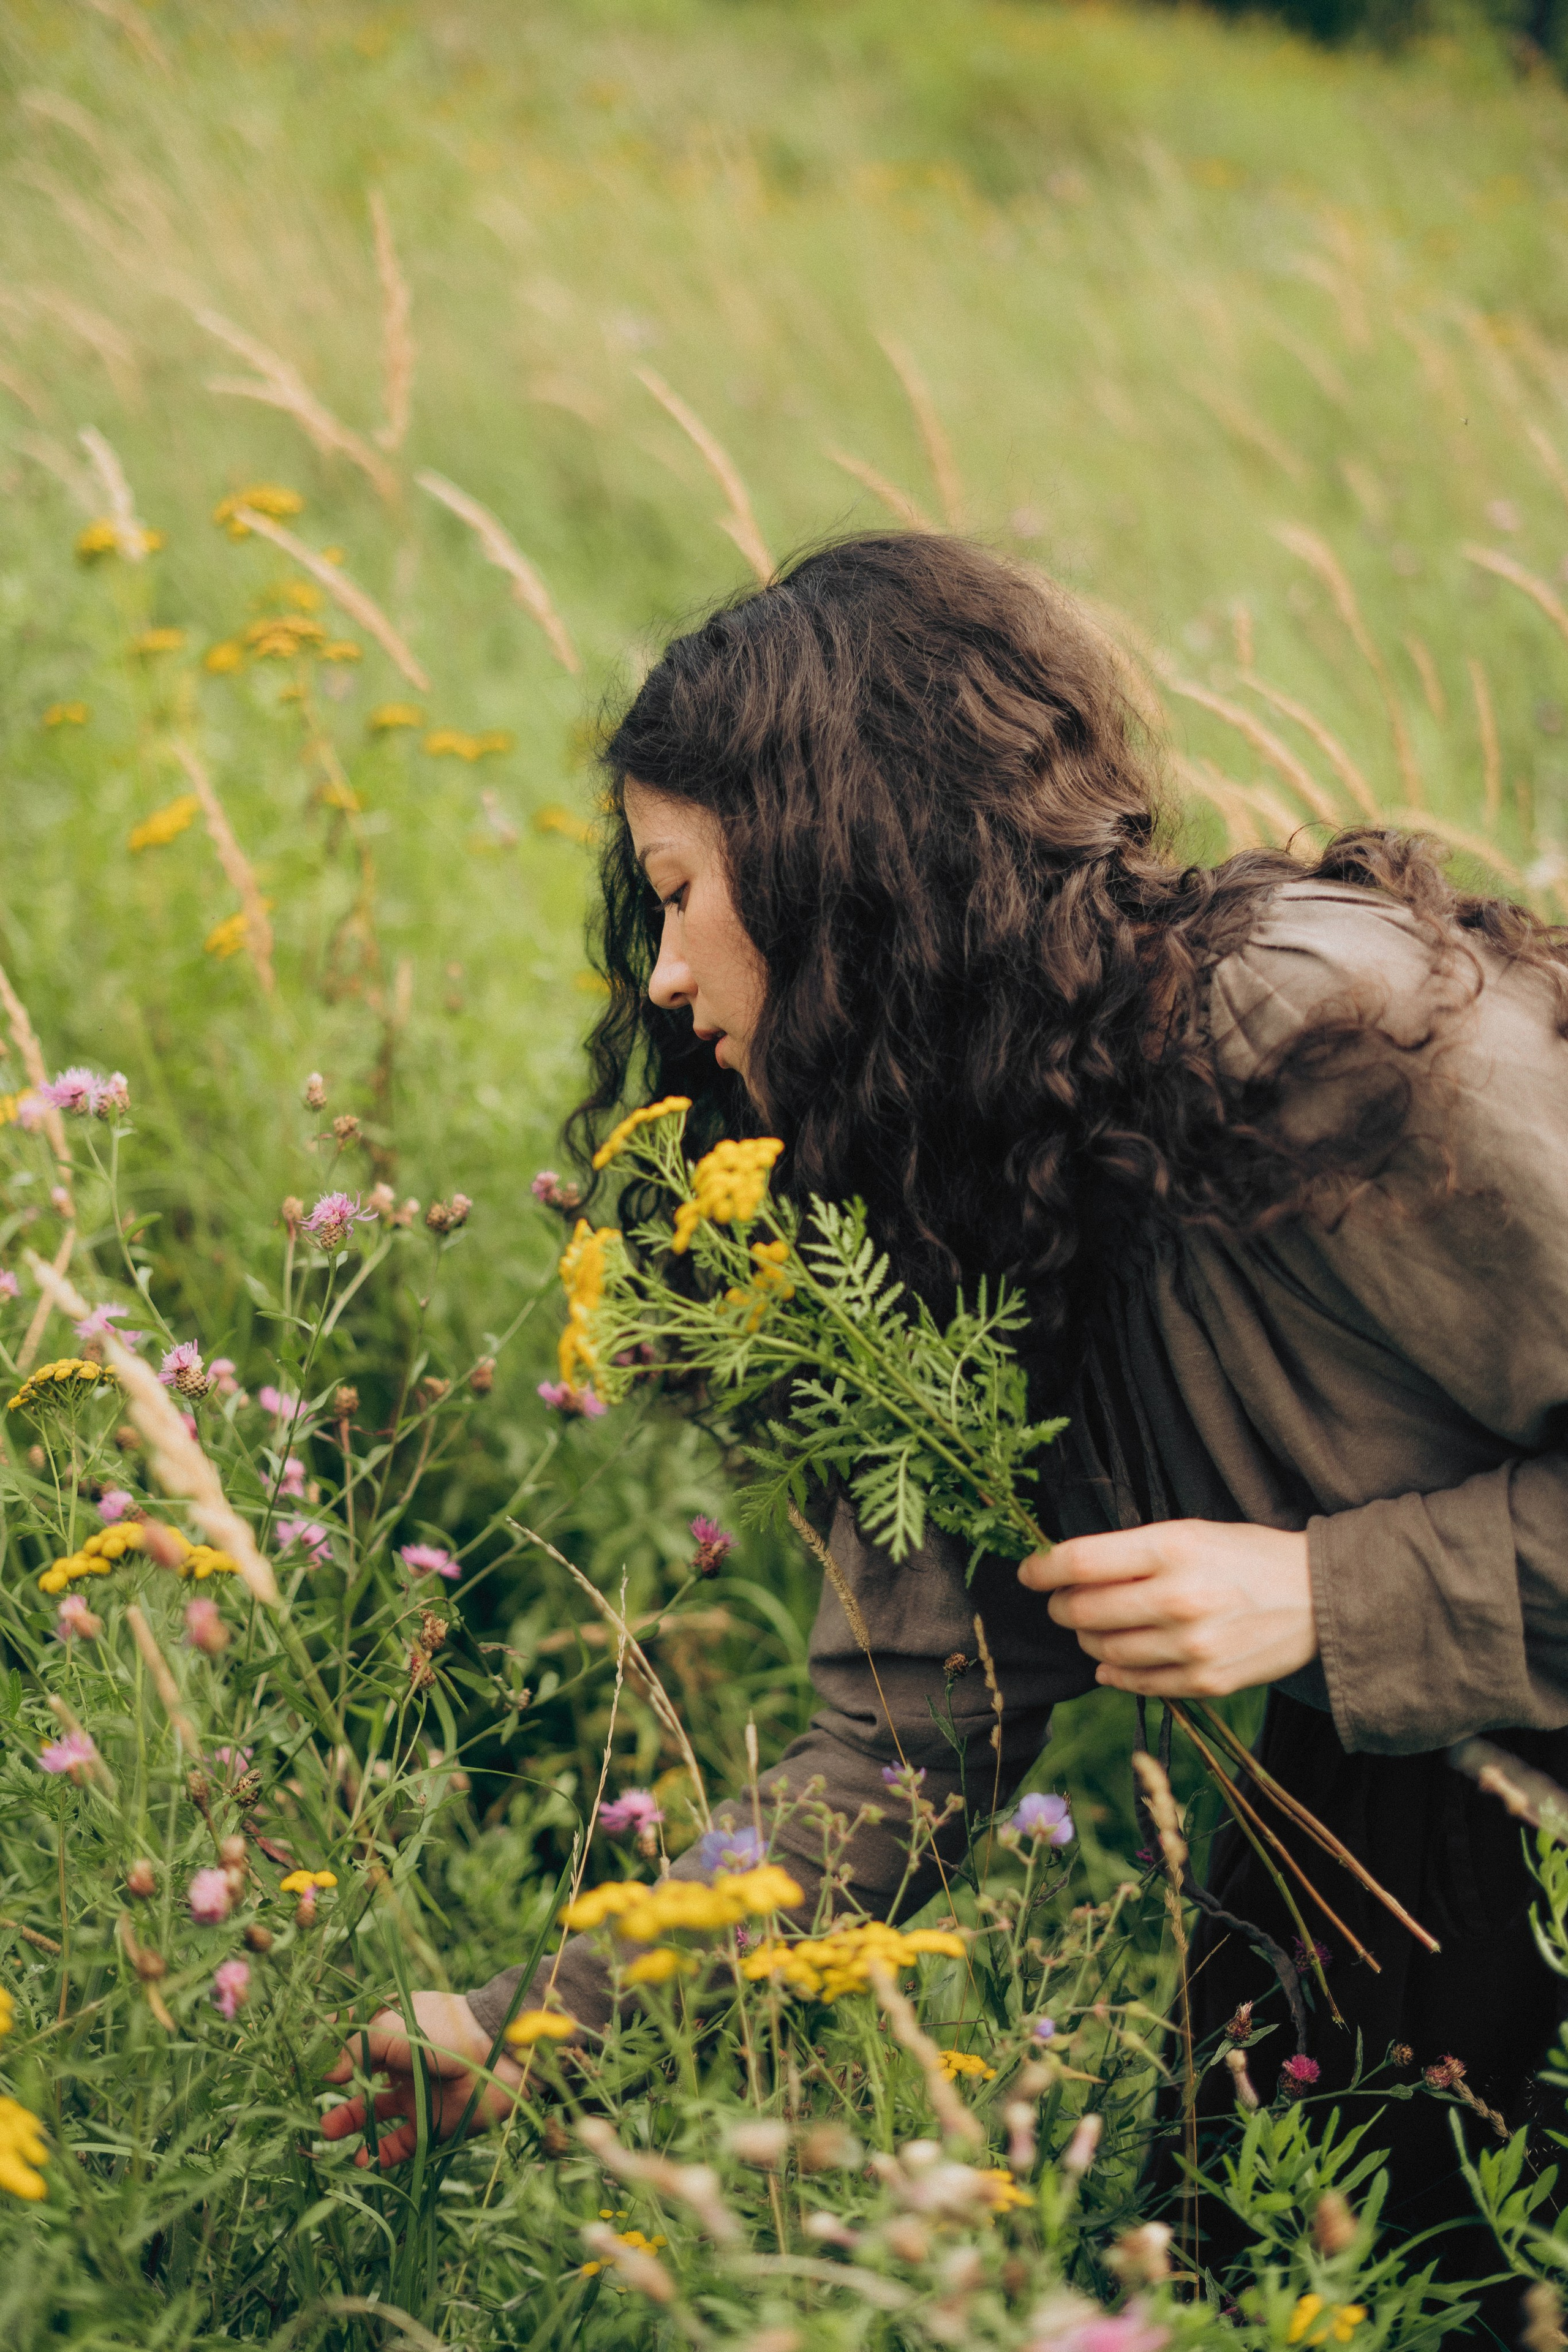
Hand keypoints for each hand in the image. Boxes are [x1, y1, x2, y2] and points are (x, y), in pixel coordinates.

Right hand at [319, 1990, 523, 2168]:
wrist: (497, 2055)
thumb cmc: (443, 2030)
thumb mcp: (391, 2028)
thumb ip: (355, 2050)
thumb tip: (327, 2074)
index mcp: (392, 2030)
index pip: (352, 2038)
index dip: (327, 2051)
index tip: (300, 2066)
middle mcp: (401, 2062)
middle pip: (358, 2081)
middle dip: (333, 2094)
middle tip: (309, 2107)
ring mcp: (415, 2093)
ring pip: (374, 2114)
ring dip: (349, 2123)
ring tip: (326, 2132)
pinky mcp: (431, 2124)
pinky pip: (399, 2144)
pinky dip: (380, 2154)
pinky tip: (362, 2159)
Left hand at [1018, 1518, 1315, 1698]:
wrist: (1317, 1597)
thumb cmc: (1244, 1556)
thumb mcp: (1189, 1532)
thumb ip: (1130, 1551)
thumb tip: (1065, 1570)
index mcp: (1172, 1548)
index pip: (1080, 1562)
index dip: (1041, 1569)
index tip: (1029, 1572)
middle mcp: (1179, 1598)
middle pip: (1083, 1610)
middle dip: (1060, 1606)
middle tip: (1061, 1600)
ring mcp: (1192, 1646)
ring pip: (1103, 1650)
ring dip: (1087, 1639)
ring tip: (1095, 1626)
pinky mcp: (1205, 1681)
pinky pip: (1135, 1683)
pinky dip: (1114, 1671)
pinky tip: (1114, 1659)